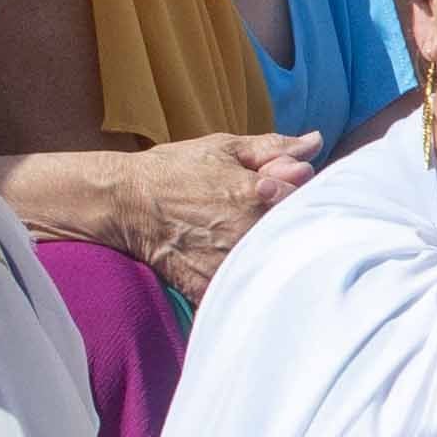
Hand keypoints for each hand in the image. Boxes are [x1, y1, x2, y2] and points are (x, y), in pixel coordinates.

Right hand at [129, 129, 323, 299]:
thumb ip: (273, 147)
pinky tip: (231, 270)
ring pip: (271, 264)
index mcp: (258, 194)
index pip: (304, 201)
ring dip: (266, 256)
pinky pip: (240, 294)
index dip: (292, 197)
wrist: (121, 202)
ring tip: (233, 239)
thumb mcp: (224, 148)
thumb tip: (315, 142)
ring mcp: (229, 261)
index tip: (270, 194)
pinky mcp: (209, 288)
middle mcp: (248, 230)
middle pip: (293, 234)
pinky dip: (242, 287)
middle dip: (284, 225)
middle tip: (247, 218)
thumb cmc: (174, 170)